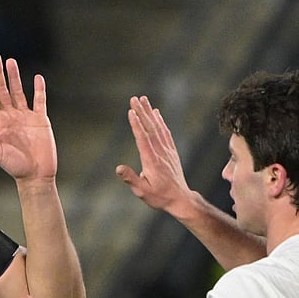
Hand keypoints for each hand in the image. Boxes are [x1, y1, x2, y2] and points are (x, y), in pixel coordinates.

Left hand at [0, 54, 56, 181]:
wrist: (35, 175)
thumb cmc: (14, 167)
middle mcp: (10, 116)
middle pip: (2, 90)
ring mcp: (25, 116)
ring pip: (18, 91)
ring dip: (14, 76)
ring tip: (10, 61)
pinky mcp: (40, 119)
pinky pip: (40, 100)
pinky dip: (39, 89)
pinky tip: (37, 77)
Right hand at [115, 96, 194, 211]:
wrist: (180, 199)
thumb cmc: (159, 197)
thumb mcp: (142, 192)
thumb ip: (130, 179)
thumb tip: (118, 168)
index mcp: (151, 161)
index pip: (142, 139)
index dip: (136, 124)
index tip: (131, 111)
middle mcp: (160, 153)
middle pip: (150, 128)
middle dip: (141, 112)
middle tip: (134, 98)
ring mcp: (167, 151)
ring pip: (158, 127)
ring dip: (150, 112)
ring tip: (144, 99)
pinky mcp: (171, 152)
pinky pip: (166, 133)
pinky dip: (161, 121)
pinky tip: (157, 113)